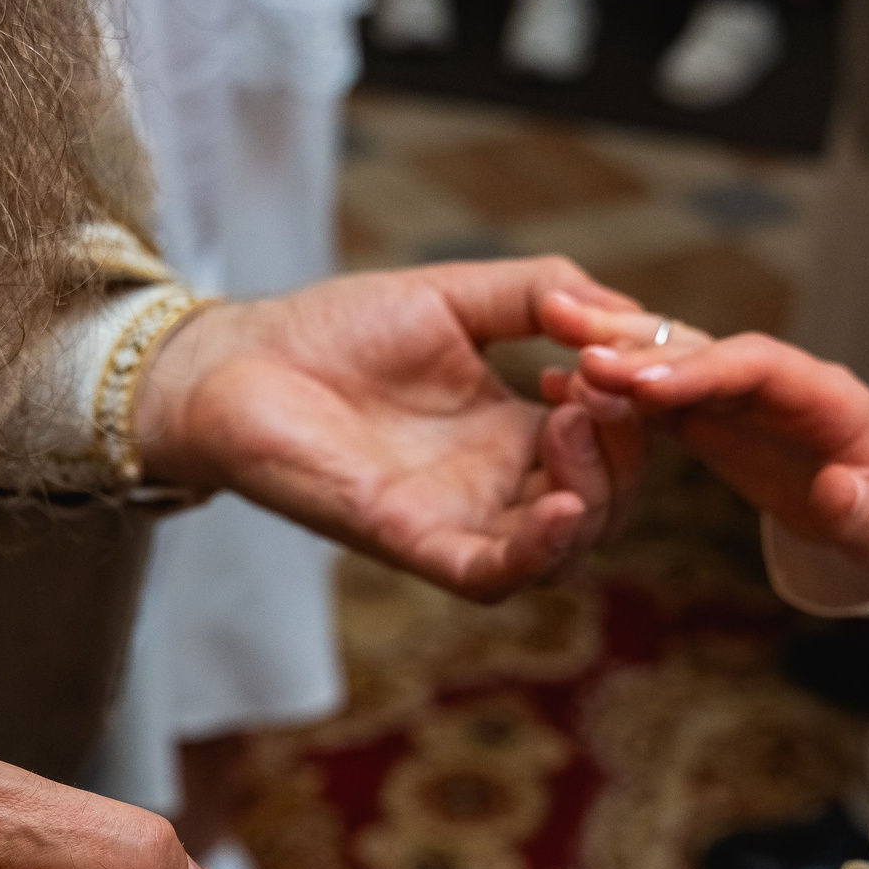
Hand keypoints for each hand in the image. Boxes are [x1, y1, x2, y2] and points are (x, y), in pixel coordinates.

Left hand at [136, 260, 646, 601]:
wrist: (235, 362)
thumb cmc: (335, 330)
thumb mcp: (454, 295)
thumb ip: (539, 293)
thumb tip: (624, 310)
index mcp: (514, 430)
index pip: (611, 442)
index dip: (633, 408)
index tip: (612, 356)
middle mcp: (497, 485)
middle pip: (605, 504)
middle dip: (624, 454)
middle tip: (596, 394)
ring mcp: (460, 519)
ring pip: (565, 548)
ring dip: (595, 494)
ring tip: (573, 423)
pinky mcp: (415, 542)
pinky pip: (495, 575)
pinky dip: (540, 552)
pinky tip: (564, 507)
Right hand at [575, 332, 868, 589]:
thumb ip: (865, 510)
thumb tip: (834, 489)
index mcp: (827, 396)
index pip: (757, 366)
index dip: (701, 370)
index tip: (644, 385)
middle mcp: (777, 383)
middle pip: (704, 348)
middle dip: (641, 345)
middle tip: (575, 345)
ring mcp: (740, 398)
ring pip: (673, 361)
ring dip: (616, 346)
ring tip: (552, 332)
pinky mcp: (715, 420)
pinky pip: (658, 398)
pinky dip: (613, 389)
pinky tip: (560, 383)